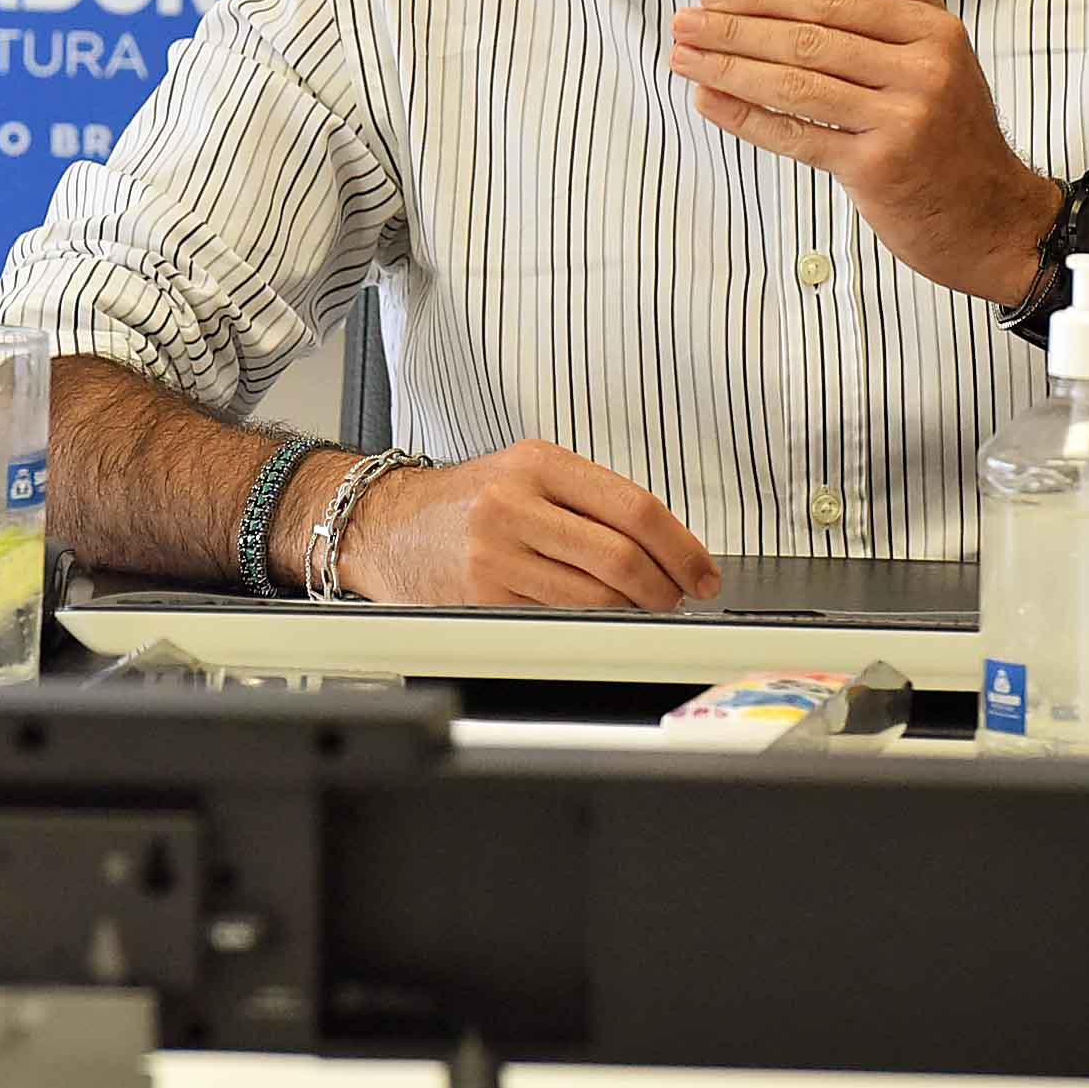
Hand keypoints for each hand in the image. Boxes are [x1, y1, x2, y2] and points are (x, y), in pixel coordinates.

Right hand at [338, 439, 720, 608]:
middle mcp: (514, 503)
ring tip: (646, 608)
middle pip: (619, 556)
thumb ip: (588, 497)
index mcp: (536, 462)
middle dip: (665, 586)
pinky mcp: (482, 599)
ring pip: (595, 597)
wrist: (387, 525)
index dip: (680, 546)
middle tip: (680, 596)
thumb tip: (666, 544)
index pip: (633, 506)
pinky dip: (593, 625)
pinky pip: (559, 620)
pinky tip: (603, 620)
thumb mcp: (524, 471)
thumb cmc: (466, 501)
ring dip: (635, 611)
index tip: (702, 570)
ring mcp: (495, 555)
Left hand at [668, 0, 1060, 304]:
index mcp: (932, 33)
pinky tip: (709, 101)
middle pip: (808, 40)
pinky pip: (798, 137)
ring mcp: (900, 122)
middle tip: (683, 21)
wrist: (990, 216)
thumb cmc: (957, 131)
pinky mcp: (877, 169)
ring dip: (729, 69)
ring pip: (796, 86)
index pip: (833, 1)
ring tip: (683, 56)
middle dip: (735, 29)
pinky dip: (746, 118)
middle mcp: (921, 72)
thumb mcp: (946, 51)